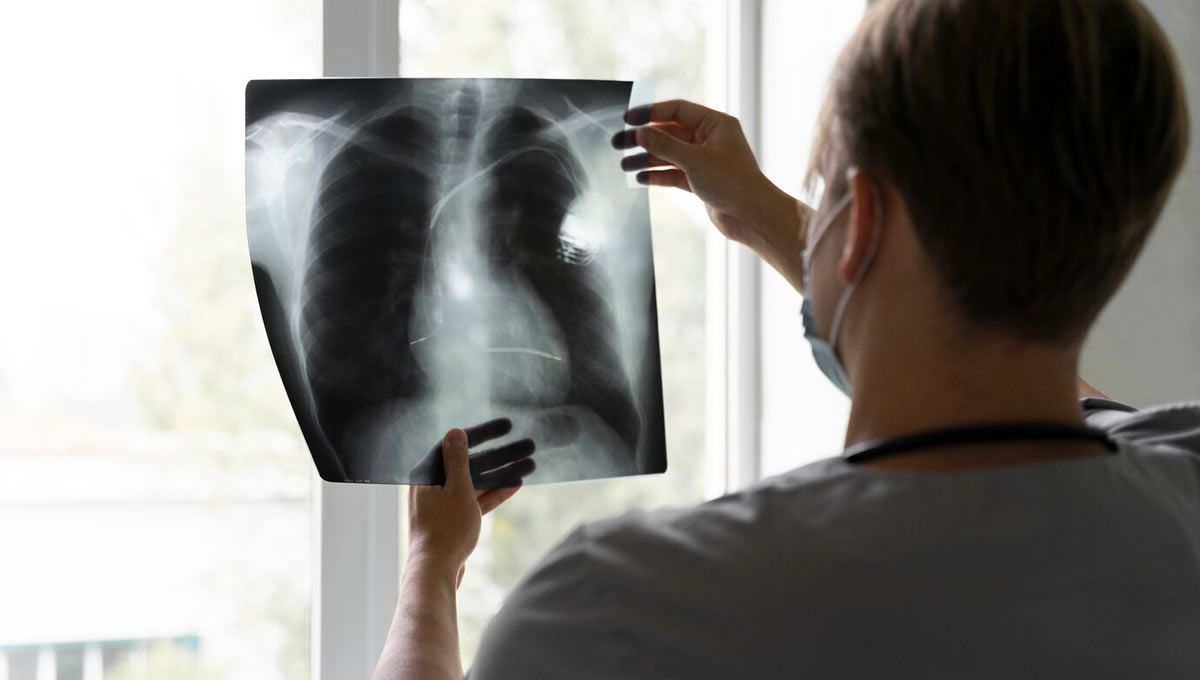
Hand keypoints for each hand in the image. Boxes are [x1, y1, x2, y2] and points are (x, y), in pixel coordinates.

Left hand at [407, 418, 535, 586]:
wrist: (436, 573)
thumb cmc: (445, 531)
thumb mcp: (457, 490)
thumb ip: (458, 460)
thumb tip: (455, 431)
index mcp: (427, 474)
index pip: (457, 444)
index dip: (484, 433)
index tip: (507, 426)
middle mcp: (432, 485)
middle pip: (470, 463)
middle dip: (500, 455)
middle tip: (527, 445)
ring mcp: (443, 503)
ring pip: (476, 482)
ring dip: (501, 473)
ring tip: (529, 464)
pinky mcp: (453, 519)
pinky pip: (475, 500)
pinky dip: (493, 493)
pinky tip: (516, 484)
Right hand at [611, 99, 795, 247]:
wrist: (752, 216)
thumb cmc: (733, 183)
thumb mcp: (695, 160)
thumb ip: (665, 145)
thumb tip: (640, 133)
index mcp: (715, 124)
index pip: (677, 111)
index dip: (651, 113)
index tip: (628, 119)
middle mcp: (710, 139)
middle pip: (670, 133)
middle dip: (644, 139)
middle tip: (619, 143)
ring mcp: (705, 161)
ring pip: (670, 155)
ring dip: (647, 159)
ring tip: (624, 165)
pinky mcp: (701, 181)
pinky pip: (674, 173)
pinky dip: (658, 175)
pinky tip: (640, 178)